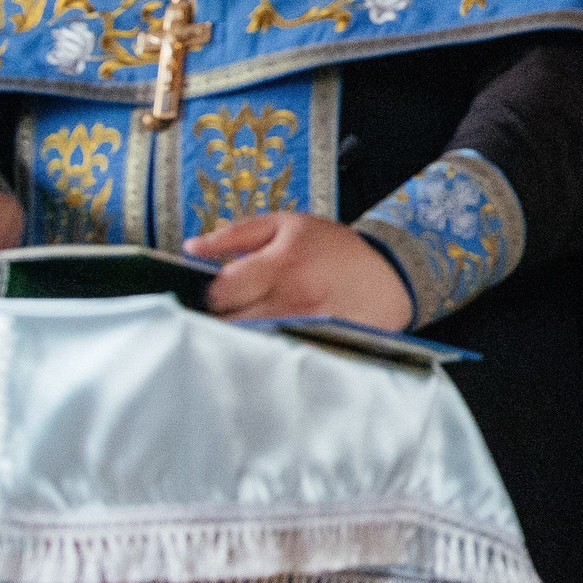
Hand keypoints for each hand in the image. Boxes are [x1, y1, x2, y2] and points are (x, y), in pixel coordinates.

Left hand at [192, 212, 415, 331]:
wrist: (390, 274)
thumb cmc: (335, 248)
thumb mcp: (287, 224)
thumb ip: (236, 233)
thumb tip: (192, 248)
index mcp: (280, 264)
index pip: (220, 293)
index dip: (214, 294)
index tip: (223, 294)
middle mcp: (292, 300)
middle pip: (229, 325)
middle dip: (224, 320)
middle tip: (232, 313)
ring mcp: (306, 329)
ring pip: (248, 345)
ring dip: (241, 338)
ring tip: (250, 327)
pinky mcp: (317, 349)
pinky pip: (275, 358)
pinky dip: (266, 353)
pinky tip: (270, 343)